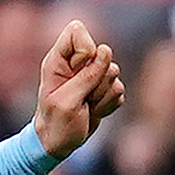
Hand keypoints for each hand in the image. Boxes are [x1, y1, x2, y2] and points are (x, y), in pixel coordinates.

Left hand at [32, 18, 128, 161]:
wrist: (58, 144)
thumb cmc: (55, 123)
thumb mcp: (67, 101)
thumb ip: (86, 76)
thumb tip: (105, 50)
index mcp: (58, 60)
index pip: (76, 30)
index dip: (85, 48)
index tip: (79, 69)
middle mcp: (76, 64)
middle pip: (103, 54)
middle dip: (97, 79)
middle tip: (80, 97)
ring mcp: (91, 75)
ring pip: (114, 72)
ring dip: (102, 95)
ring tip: (85, 106)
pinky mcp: (104, 88)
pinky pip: (119, 89)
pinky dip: (108, 104)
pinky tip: (92, 111)